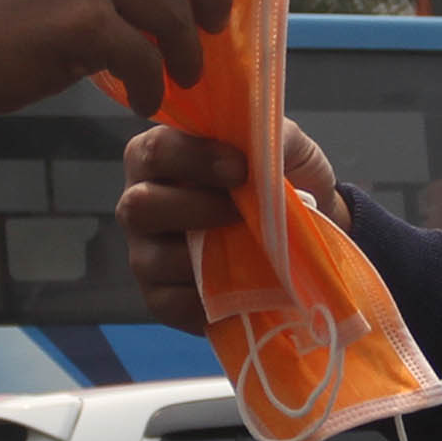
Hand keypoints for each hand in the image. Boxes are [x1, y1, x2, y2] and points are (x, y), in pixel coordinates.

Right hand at [119, 120, 347, 331]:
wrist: (302, 235)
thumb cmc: (279, 180)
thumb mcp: (286, 148)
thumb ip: (273, 137)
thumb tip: (264, 142)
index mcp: (159, 156)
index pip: (155, 150)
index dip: (194, 158)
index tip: (241, 168)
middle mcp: (139, 202)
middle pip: (138, 205)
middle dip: (195, 209)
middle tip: (242, 212)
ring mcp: (145, 253)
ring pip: (151, 259)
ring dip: (205, 256)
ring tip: (248, 252)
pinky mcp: (159, 299)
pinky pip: (170, 303)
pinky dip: (206, 298)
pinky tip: (237, 286)